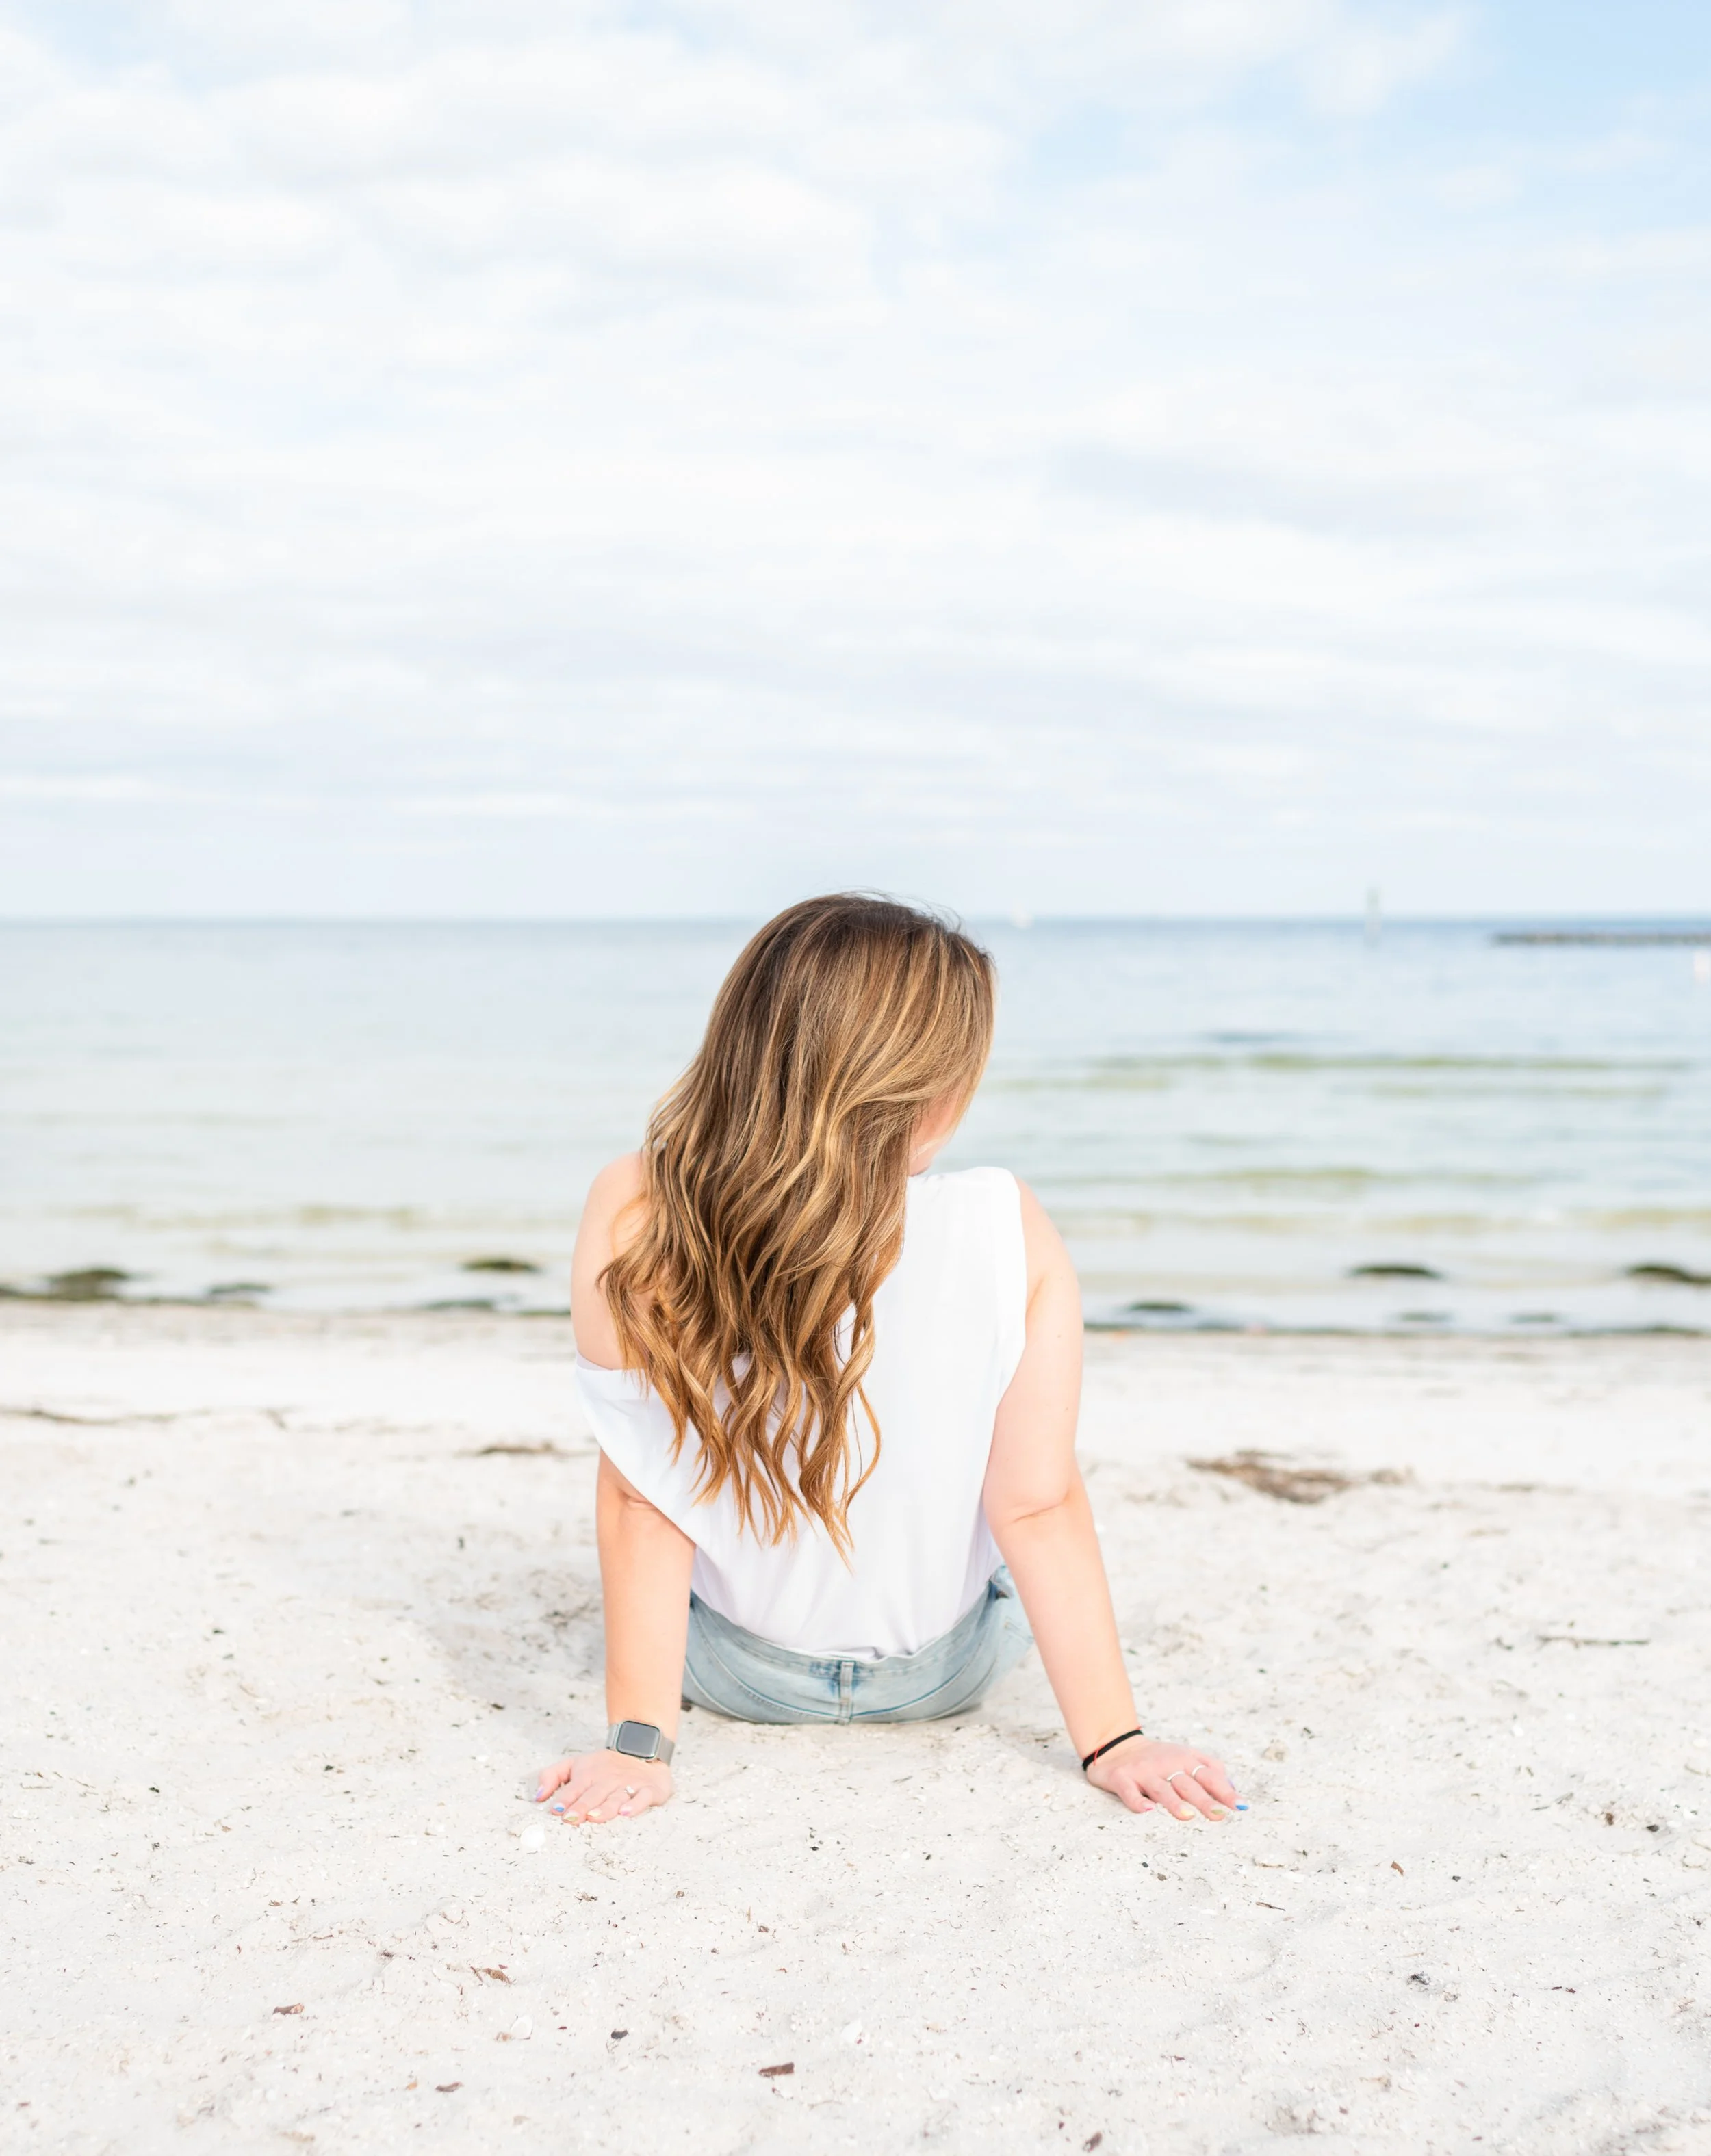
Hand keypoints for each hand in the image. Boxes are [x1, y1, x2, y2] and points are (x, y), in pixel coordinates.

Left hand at [533, 1751, 672, 1823]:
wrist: (643, 1749)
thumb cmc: (603, 1765)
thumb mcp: (575, 1764)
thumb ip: (553, 1776)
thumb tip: (537, 1797)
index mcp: (588, 1773)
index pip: (574, 1788)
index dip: (565, 1799)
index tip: (555, 1811)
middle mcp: (607, 1779)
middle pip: (593, 1794)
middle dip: (582, 1807)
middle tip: (571, 1819)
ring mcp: (628, 1784)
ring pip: (615, 1798)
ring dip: (605, 1808)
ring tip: (594, 1817)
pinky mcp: (648, 1789)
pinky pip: (642, 1798)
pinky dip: (635, 1805)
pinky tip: (627, 1813)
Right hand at [1084, 1736, 1238, 1819]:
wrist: (1116, 1746)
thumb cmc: (1158, 1758)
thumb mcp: (1186, 1756)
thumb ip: (1210, 1769)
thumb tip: (1233, 1790)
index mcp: (1184, 1759)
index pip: (1208, 1775)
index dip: (1224, 1791)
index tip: (1240, 1806)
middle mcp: (1165, 1765)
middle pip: (1187, 1784)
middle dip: (1204, 1800)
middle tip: (1219, 1816)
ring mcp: (1143, 1772)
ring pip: (1161, 1789)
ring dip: (1174, 1802)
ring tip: (1187, 1816)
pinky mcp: (1122, 1779)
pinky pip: (1129, 1792)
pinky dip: (1137, 1801)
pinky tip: (1147, 1810)